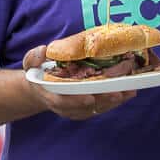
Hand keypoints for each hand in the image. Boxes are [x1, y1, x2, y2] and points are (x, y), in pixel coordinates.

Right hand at [21, 45, 136, 119]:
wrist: (41, 87)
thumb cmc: (38, 72)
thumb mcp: (31, 62)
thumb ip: (34, 57)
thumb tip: (44, 51)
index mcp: (50, 94)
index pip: (61, 102)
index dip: (75, 101)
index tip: (89, 98)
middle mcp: (65, 105)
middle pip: (85, 107)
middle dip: (102, 101)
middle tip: (117, 93)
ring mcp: (77, 108)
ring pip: (97, 108)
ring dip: (113, 101)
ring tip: (129, 91)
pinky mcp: (88, 107)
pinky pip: (103, 106)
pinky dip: (116, 100)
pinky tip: (129, 90)